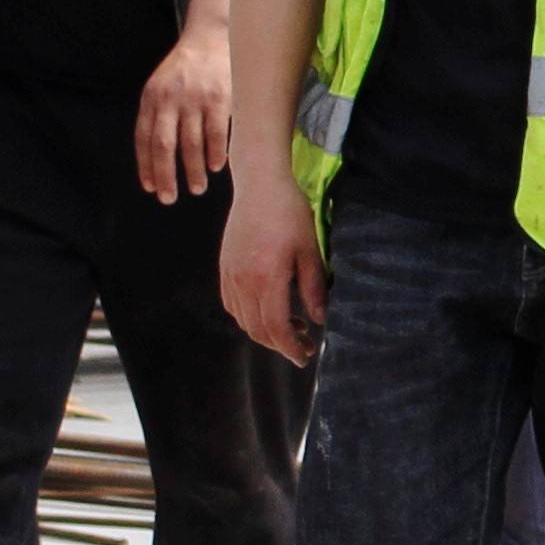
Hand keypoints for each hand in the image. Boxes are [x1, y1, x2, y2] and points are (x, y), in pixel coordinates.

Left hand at [136, 25, 233, 202]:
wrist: (211, 37)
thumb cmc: (186, 68)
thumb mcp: (161, 86)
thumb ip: (158, 114)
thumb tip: (156, 155)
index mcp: (152, 98)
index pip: (144, 139)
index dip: (146, 166)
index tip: (151, 187)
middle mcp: (170, 99)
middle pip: (164, 145)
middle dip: (166, 175)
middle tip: (170, 198)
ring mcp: (196, 99)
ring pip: (191, 143)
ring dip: (193, 170)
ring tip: (196, 188)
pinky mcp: (220, 98)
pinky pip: (217, 133)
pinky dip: (216, 153)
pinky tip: (215, 167)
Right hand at [220, 175, 326, 362]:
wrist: (260, 187)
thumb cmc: (290, 215)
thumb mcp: (310, 251)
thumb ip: (314, 288)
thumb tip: (320, 319)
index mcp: (266, 278)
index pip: (275, 327)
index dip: (290, 347)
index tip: (305, 356)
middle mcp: (242, 281)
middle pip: (256, 329)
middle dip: (280, 344)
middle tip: (304, 347)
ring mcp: (229, 275)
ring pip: (243, 319)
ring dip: (265, 332)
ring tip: (293, 328)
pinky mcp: (225, 268)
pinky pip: (233, 304)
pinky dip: (249, 317)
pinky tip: (269, 312)